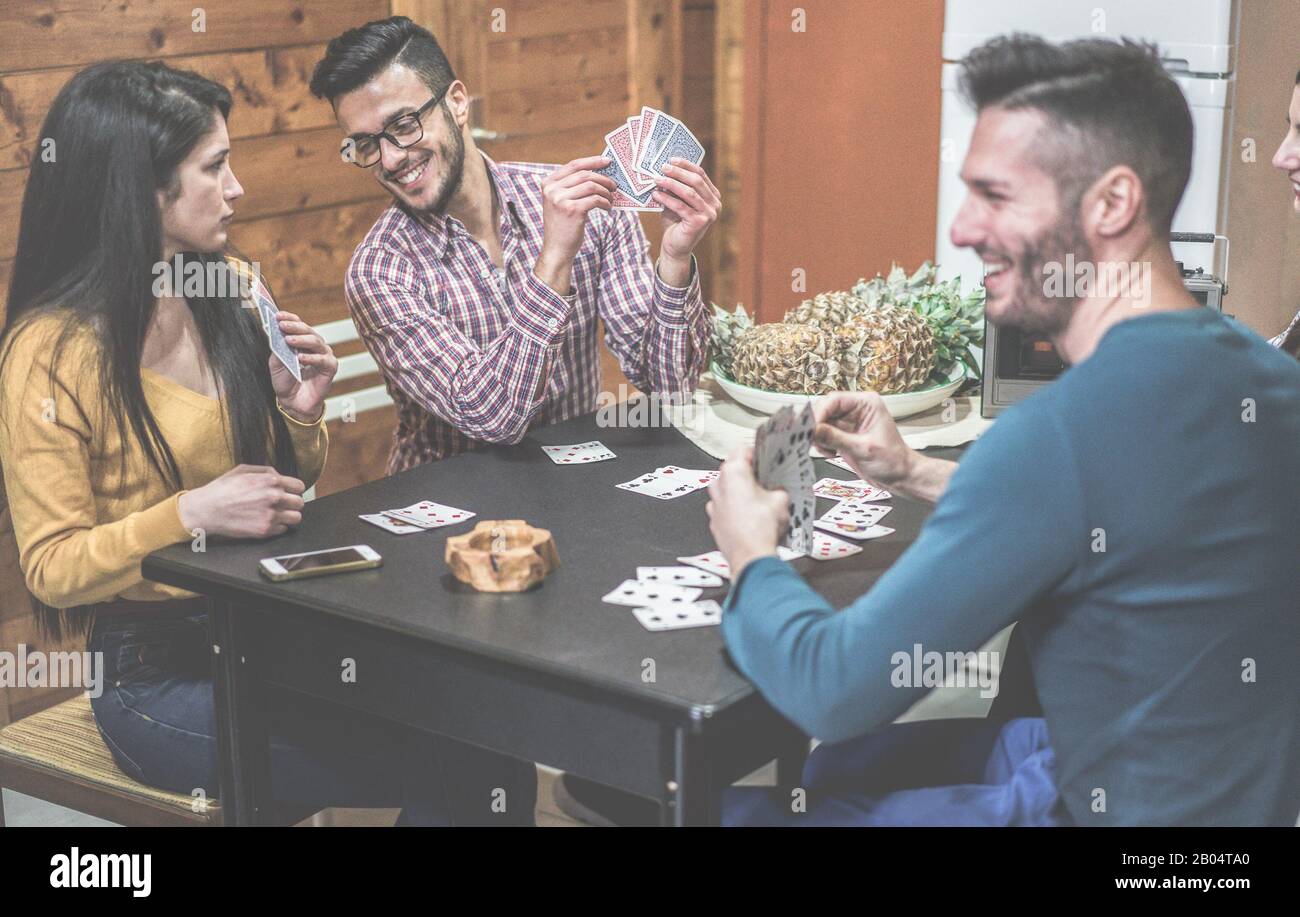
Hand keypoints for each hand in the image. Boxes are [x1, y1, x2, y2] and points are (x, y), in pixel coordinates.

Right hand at [177, 464, 305, 538]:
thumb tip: (279, 475)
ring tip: (276, 514)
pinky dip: (277, 527)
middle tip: (281, 504)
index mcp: (270, 481)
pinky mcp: (264, 530)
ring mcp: (270, 515)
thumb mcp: (243, 470)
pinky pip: (283, 529)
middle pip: (300, 503)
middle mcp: (273, 497)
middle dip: (291, 503)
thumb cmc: (222, 489)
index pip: (299, 486)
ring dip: (288, 516)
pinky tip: (265, 521)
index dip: (293, 489)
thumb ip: (266, 471)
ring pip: (296, 518)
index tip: (289, 493)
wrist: (205, 510)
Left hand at [269, 311, 336, 422]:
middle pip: (308, 330)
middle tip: (283, 325)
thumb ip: (278, 349)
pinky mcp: (330, 368)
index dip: (289, 318)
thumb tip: (276, 334)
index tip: (278, 315)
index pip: (298, 325)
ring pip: (316, 342)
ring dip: (302, 340)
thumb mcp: (276, 363)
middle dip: (294, 326)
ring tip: (289, 340)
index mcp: (302, 342)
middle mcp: (315, 346)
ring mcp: (324, 356)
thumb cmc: (286, 382)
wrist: (293, 402)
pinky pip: (323, 360)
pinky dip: (311, 358)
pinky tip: (301, 358)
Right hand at [535, 156, 615, 292]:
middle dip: (603, 178)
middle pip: (585, 174)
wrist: (557, 249)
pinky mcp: (573, 210)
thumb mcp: (561, 202)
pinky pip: (595, 199)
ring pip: (592, 186)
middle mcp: (552, 189)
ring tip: (610, 199)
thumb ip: (571, 187)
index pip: (573, 165)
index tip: (607, 162)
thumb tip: (597, 174)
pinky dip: (605, 202)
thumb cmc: (563, 226)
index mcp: (548, 183)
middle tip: (614, 185)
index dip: (592, 161)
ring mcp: (561, 199)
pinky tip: (607, 208)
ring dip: (605, 192)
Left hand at [654, 160, 720, 282]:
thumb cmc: (676, 222)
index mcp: (712, 196)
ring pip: (689, 192)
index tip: (671, 159)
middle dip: (678, 172)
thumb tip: (664, 169)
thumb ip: (676, 188)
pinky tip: (656, 195)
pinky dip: (667, 199)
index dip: (686, 165)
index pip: (701, 174)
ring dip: (671, 184)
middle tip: (662, 167)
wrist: (676, 247)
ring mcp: (709, 214)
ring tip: (656, 180)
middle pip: (696, 181)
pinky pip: (680, 206)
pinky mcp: (699, 223)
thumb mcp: (677, 201)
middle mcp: (715, 204)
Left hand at [705, 446, 789, 576]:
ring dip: (743, 492)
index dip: (760, 453)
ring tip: (763, 500)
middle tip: (769, 479)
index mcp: (733, 472)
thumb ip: (779, 488)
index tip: (768, 458)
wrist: (750, 558)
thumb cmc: (761, 528)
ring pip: (729, 490)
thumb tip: (778, 491)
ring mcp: (714, 504)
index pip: (744, 449)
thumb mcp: (782, 500)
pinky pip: (727, 508)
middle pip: (735, 470)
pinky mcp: (716, 521)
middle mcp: (719, 486)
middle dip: (751, 474)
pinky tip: (753, 517)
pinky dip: (738, 509)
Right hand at [813, 391, 915, 487]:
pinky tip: (832, 453)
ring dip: (818, 437)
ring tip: (828, 450)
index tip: (809, 428)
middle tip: (812, 440)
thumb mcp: (862, 448)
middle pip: (824, 410)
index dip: (819, 413)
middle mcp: (856, 410)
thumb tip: (811, 430)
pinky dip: (822, 444)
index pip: (834, 400)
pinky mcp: (844, 435)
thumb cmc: (892, 460)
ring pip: (821, 423)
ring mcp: (849, 423)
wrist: (900, 477)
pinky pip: (823, 434)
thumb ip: (834, 438)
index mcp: (866, 404)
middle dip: (817, 426)